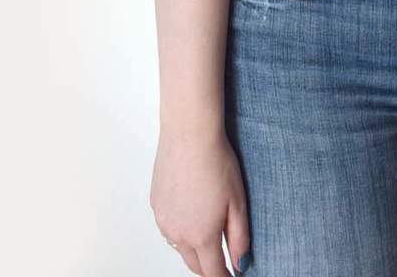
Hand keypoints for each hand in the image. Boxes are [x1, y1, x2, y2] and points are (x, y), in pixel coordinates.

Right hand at [150, 124, 250, 274]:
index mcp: (201, 236)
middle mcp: (178, 234)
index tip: (232, 276)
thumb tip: (241, 264)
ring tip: (207, 234)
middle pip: (194, 264)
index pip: (212, 272)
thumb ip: (239, 238)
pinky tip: (190, 212)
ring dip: (193, 247)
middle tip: (222, 262)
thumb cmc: (216, 163)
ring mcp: (163, 220)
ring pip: (179, 246)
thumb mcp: (237, 202)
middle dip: (208, 267)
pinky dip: (180, 228)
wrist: (189, 135)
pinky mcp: (156, 205)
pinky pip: (168, 227)